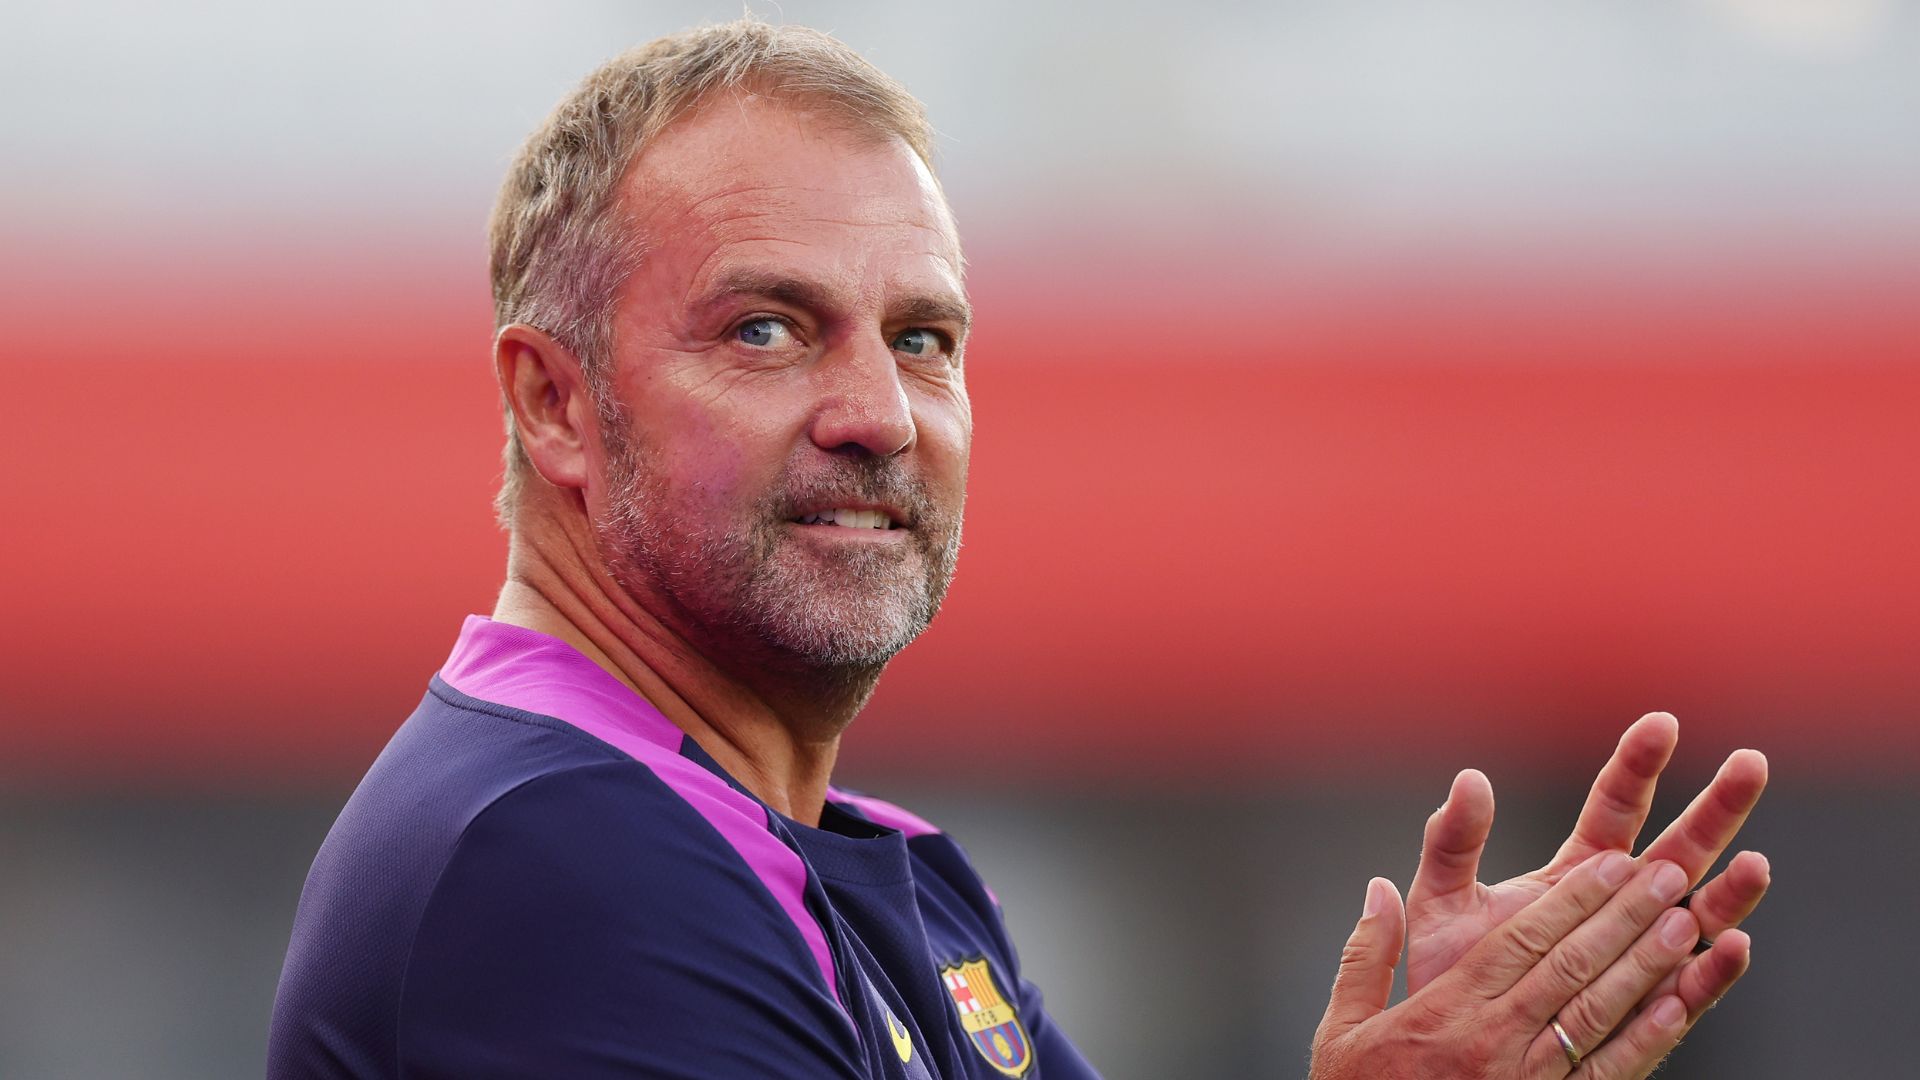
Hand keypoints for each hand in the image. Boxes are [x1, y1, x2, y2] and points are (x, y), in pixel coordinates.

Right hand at [1311, 853, 1714, 1079]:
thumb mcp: (1343, 1028)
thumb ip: (1365, 956)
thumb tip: (1375, 890)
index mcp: (1447, 1013)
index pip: (1521, 942)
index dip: (1572, 900)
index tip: (1610, 863)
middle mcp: (1493, 1044)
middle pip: (1570, 967)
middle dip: (1623, 916)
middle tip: (1666, 874)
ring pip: (1597, 1013)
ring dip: (1646, 966)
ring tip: (1684, 922)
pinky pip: (1606, 1073)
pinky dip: (1646, 1040)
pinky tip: (1678, 1006)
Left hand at [1404, 712, 1767, 1025]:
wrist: (1453, 1054)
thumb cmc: (1451, 976)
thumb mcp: (1443, 903)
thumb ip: (1453, 843)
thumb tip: (1470, 779)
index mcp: (1576, 870)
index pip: (1615, 805)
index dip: (1639, 765)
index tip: (1661, 724)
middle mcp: (1623, 906)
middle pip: (1679, 847)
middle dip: (1716, 806)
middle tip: (1750, 763)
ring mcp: (1645, 956)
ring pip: (1702, 913)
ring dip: (1732, 888)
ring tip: (1756, 861)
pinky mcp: (1651, 1013)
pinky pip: (1691, 989)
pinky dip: (1716, 969)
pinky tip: (1735, 946)